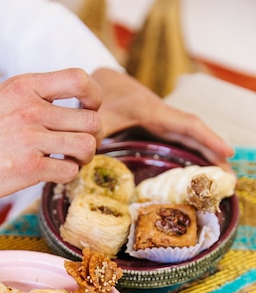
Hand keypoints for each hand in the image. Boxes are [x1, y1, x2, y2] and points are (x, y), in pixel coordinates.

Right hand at [0, 68, 102, 248]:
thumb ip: (31, 97)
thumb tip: (67, 105)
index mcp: (23, 87)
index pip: (79, 80)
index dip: (94, 97)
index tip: (90, 110)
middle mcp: (30, 109)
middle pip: (91, 120)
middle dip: (92, 136)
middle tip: (79, 147)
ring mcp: (30, 139)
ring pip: (86, 147)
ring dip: (83, 158)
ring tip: (68, 162)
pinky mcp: (29, 169)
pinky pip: (69, 172)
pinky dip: (67, 176)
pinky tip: (53, 175)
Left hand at [92, 69, 233, 168]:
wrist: (93, 82)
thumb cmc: (97, 97)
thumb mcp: (96, 115)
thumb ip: (96, 134)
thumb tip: (93, 155)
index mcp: (151, 111)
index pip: (186, 125)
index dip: (207, 139)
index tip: (227, 153)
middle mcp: (161, 116)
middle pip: (194, 135)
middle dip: (213, 155)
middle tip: (230, 179)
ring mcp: (160, 123)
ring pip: (189, 138)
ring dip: (206, 156)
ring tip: (221, 178)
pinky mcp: (155, 129)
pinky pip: (179, 140)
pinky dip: (192, 153)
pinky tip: (199, 169)